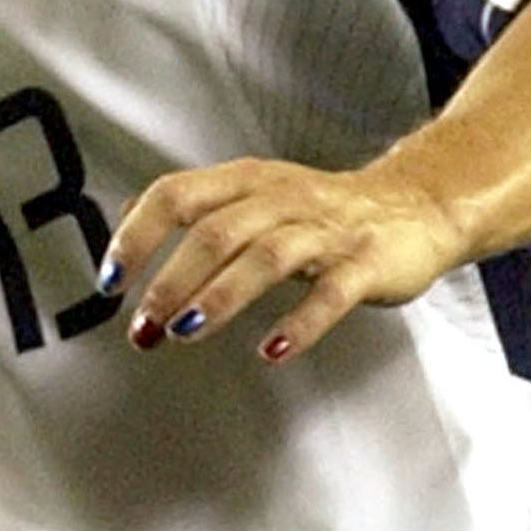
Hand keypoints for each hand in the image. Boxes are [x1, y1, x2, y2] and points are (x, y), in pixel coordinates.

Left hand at [99, 153, 467, 364]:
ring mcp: (327, 231)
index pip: (176, 195)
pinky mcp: (365, 263)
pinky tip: (272, 349)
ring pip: (266, 256)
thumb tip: (124, 218)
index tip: (110, 280)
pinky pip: (331, 292)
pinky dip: (300, 321)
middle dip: (172, 279)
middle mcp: (283, 199)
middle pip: (216, 231)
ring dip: (221, 295)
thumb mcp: (257, 194)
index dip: (137, 236)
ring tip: (187, 331)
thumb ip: (197, 205)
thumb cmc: (326, 210)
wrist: (420, 206)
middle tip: (144, 323)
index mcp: (248, 181)